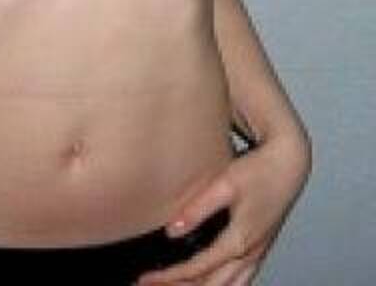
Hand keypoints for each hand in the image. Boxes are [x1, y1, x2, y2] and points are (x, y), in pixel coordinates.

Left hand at [135, 133, 311, 285]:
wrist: (290, 164)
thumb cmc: (258, 171)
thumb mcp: (224, 185)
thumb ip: (198, 209)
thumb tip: (172, 230)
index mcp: (239, 240)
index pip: (197, 270)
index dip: (169, 277)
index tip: (146, 278)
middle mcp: (250, 253)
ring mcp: (258, 253)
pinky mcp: (262, 247)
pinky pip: (243, 280)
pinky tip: (210, 283)